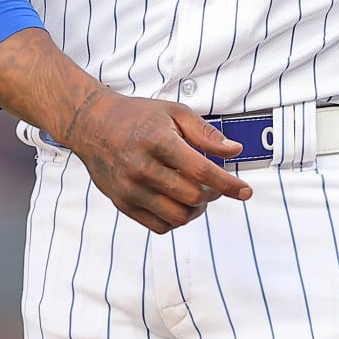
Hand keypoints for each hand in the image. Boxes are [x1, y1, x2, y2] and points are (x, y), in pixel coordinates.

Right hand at [60, 88, 254, 232]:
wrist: (92, 124)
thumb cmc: (137, 116)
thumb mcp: (174, 112)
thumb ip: (206, 133)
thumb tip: (234, 151)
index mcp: (158, 141)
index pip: (202, 171)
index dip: (229, 185)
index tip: (245, 191)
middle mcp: (142, 167)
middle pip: (192, 197)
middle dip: (213, 195)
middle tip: (215, 186)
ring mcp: (130, 189)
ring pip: (177, 217)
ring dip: (197, 210)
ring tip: (197, 195)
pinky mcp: (122, 203)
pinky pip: (159, 226)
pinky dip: (176, 220)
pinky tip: (178, 203)